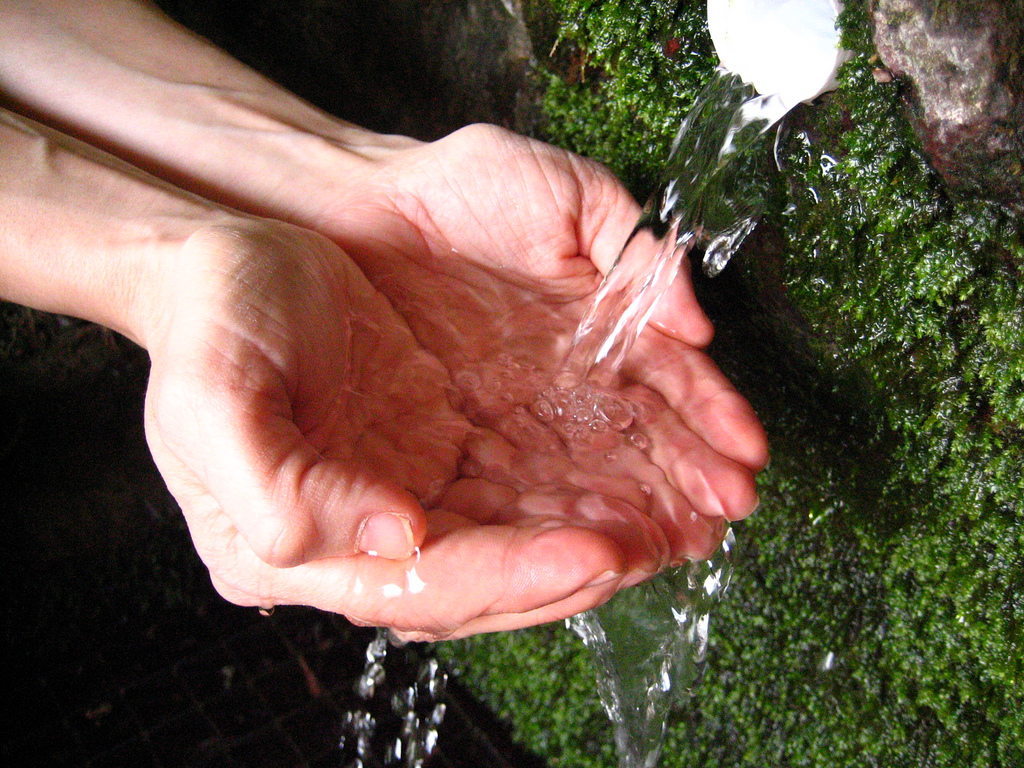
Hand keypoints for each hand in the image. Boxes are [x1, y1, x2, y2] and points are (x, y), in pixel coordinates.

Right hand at [142, 126, 765, 640]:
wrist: (223, 265)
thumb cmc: (212, 323)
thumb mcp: (213, 401)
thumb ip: (288, 491)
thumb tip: (401, 540)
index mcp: (304, 546)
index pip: (435, 587)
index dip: (521, 574)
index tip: (602, 550)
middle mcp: (368, 539)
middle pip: (497, 578)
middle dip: (591, 563)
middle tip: (676, 541)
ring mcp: (410, 498)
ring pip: (524, 538)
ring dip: (608, 533)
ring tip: (687, 522)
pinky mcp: (438, 455)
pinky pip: (526, 488)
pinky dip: (587, 488)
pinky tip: (640, 482)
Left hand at [321, 123, 767, 546]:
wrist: (366, 207)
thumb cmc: (465, 189)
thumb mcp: (568, 194)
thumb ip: (636, 248)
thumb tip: (698, 324)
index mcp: (601, 327)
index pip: (668, 383)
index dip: (709, 420)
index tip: (745, 457)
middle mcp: (568, 381)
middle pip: (641, 440)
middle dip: (688, 478)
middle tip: (725, 514)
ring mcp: (521, 413)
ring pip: (592, 470)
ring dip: (642, 507)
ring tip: (685, 538)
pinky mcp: (467, 440)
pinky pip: (523, 482)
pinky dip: (564, 512)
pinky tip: (603, 539)